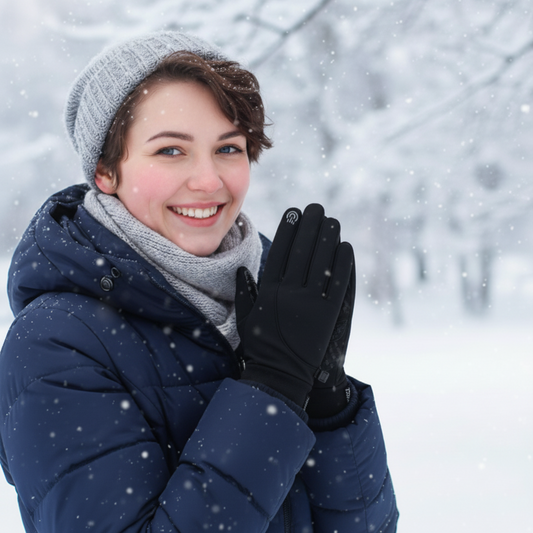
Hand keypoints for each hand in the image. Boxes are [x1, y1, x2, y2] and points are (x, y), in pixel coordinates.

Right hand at [235, 204, 353, 406]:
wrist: (280, 375)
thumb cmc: (260, 346)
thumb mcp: (245, 318)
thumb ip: (244, 292)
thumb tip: (242, 269)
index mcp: (268, 290)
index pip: (280, 252)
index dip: (288, 230)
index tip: (294, 212)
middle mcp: (288, 293)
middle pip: (302, 251)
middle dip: (310, 226)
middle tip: (317, 208)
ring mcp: (309, 303)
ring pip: (321, 262)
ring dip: (328, 238)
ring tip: (332, 221)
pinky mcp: (327, 315)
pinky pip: (337, 284)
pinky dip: (343, 264)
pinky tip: (345, 247)